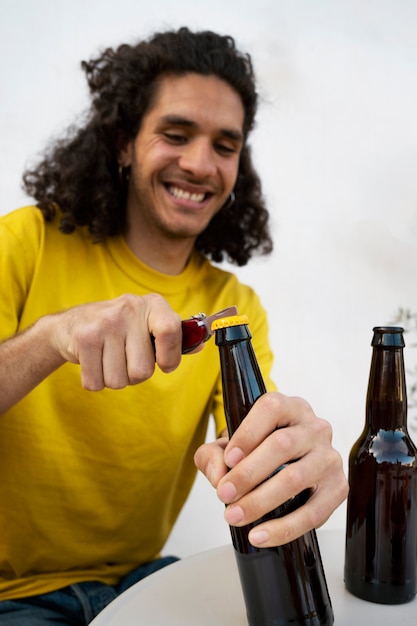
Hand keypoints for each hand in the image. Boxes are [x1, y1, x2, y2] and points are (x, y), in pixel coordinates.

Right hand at [49, 293, 181, 389]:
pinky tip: (92, 362)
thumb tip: (200, 345)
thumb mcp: (146, 326)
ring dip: (113, 379)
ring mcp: (105, 322)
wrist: (69, 325)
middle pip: (143, 370)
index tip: (164, 365)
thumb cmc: (117, 330)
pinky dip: (94, 381)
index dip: (170, 357)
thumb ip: (173, 339)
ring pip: (119, 380)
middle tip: (124, 358)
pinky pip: (96, 382)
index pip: (172, 331)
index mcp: (153, 305)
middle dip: (134, 375)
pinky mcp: (84, 337)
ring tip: (107, 359)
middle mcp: (130, 308)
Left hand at [194, 392, 347, 546]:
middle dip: (248, 474)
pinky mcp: (338, 488)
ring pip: (296, 478)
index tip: (228, 459)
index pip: (271, 409)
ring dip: (261, 501)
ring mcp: (329, 457)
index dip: (248, 434)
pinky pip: (314, 512)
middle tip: (224, 494)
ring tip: (235, 515)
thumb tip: (218, 475)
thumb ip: (212, 455)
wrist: (285, 468)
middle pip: (282, 445)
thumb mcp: (229, 446)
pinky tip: (261, 534)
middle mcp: (314, 428)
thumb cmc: (257, 452)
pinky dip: (285, 528)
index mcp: (290, 408)